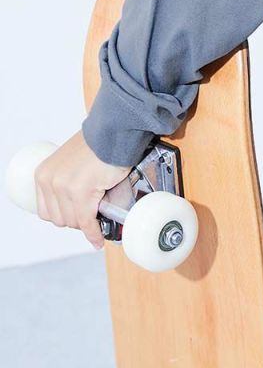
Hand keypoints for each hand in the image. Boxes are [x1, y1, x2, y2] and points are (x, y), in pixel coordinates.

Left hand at [34, 129, 132, 249]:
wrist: (114, 129)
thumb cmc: (99, 143)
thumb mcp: (71, 163)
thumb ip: (67, 181)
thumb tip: (77, 208)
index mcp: (43, 175)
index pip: (47, 211)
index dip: (65, 215)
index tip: (79, 214)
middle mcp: (49, 181)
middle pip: (61, 219)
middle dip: (78, 218)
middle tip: (94, 210)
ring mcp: (64, 187)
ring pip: (74, 222)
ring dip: (89, 222)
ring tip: (101, 209)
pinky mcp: (81, 191)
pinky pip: (87, 222)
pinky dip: (93, 233)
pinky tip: (98, 238)